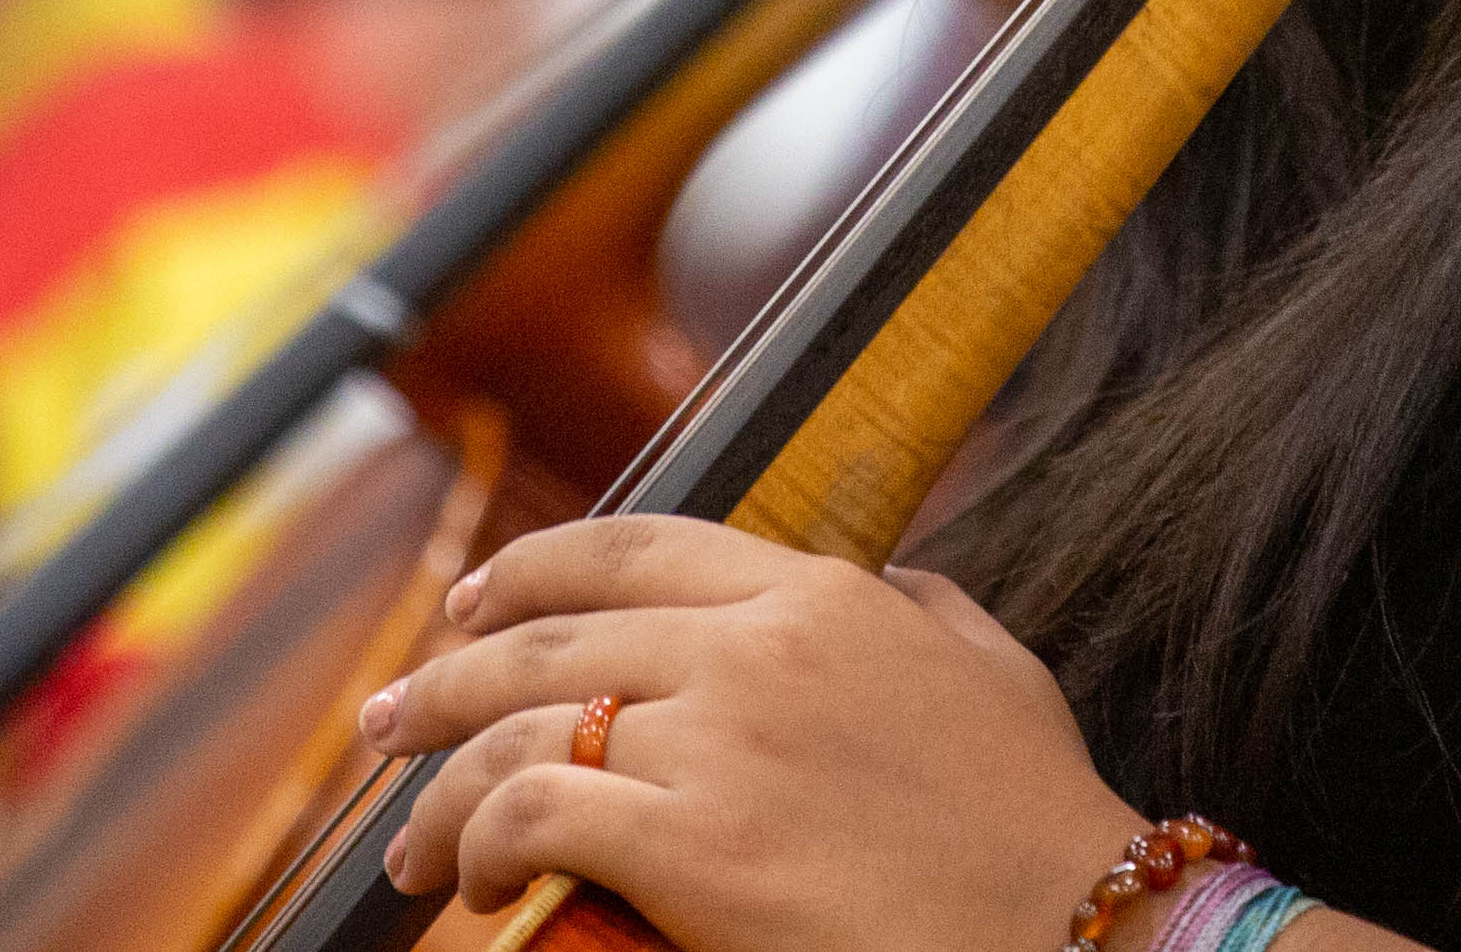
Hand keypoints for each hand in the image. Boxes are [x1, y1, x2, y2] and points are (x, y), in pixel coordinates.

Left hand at [357, 516, 1142, 945]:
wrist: (1073, 927)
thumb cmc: (1036, 822)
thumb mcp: (989, 667)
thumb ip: (920, 606)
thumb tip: (880, 581)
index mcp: (822, 594)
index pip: (636, 548)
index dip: (531, 567)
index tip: (471, 602)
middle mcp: (756, 646)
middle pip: (548, 634)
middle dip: (443, 677)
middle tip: (387, 719)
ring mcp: (719, 740)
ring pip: (519, 727)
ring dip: (438, 784)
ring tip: (409, 843)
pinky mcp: (690, 843)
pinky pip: (533, 814)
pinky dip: (481, 843)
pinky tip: (478, 882)